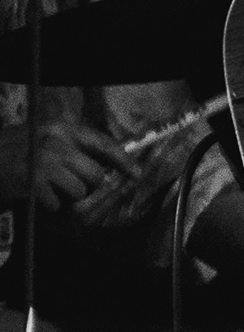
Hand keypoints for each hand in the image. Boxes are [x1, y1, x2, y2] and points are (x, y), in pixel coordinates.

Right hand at [3, 118, 127, 213]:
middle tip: (77, 183)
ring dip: (70, 194)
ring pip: (79, 190)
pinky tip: (39, 194)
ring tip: (54, 187)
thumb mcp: (46, 134)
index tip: (137, 173)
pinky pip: (56, 203)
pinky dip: (50, 203)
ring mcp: (45, 165)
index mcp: (63, 128)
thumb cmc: (18, 146)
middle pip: (95, 173)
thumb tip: (107, 161)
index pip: (103, 143)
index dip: (123, 159)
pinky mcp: (33, 186)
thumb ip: (73, 143)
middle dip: (91, 183)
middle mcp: (57, 144)